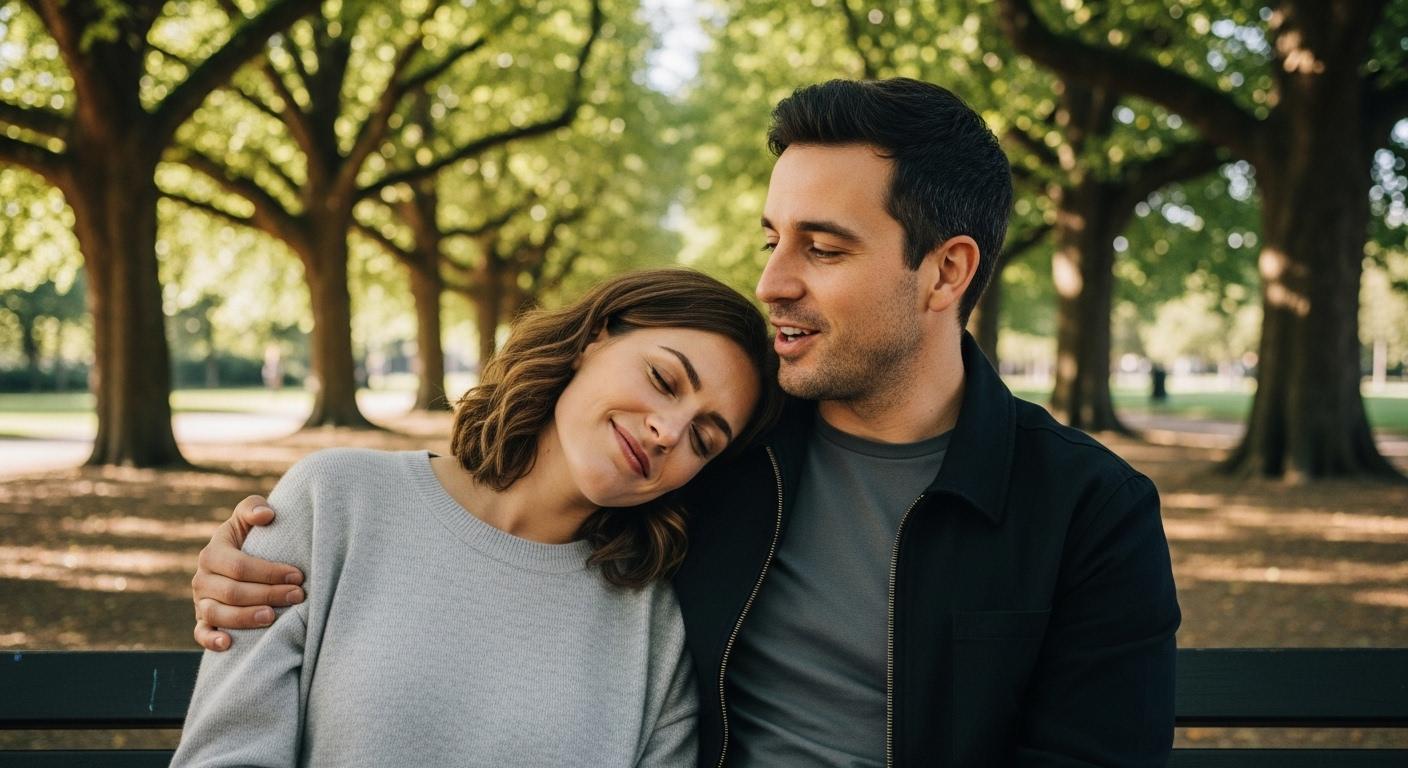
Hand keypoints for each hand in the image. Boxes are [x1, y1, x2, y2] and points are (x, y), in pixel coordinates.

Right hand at [192, 495, 305, 650]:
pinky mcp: (203, 621)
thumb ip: (253, 508)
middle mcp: (202, 579)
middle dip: (267, 594)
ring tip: (272, 617)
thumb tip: (267, 514)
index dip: (269, 572)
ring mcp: (201, 602)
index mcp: (212, 553)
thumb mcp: (248, 518)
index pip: (239, 566)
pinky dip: (211, 640)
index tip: (298, 575)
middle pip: (233, 592)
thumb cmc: (251, 537)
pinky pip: (201, 634)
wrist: (240, 560)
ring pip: (218, 614)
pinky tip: (229, 643)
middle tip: (297, 596)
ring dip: (245, 618)